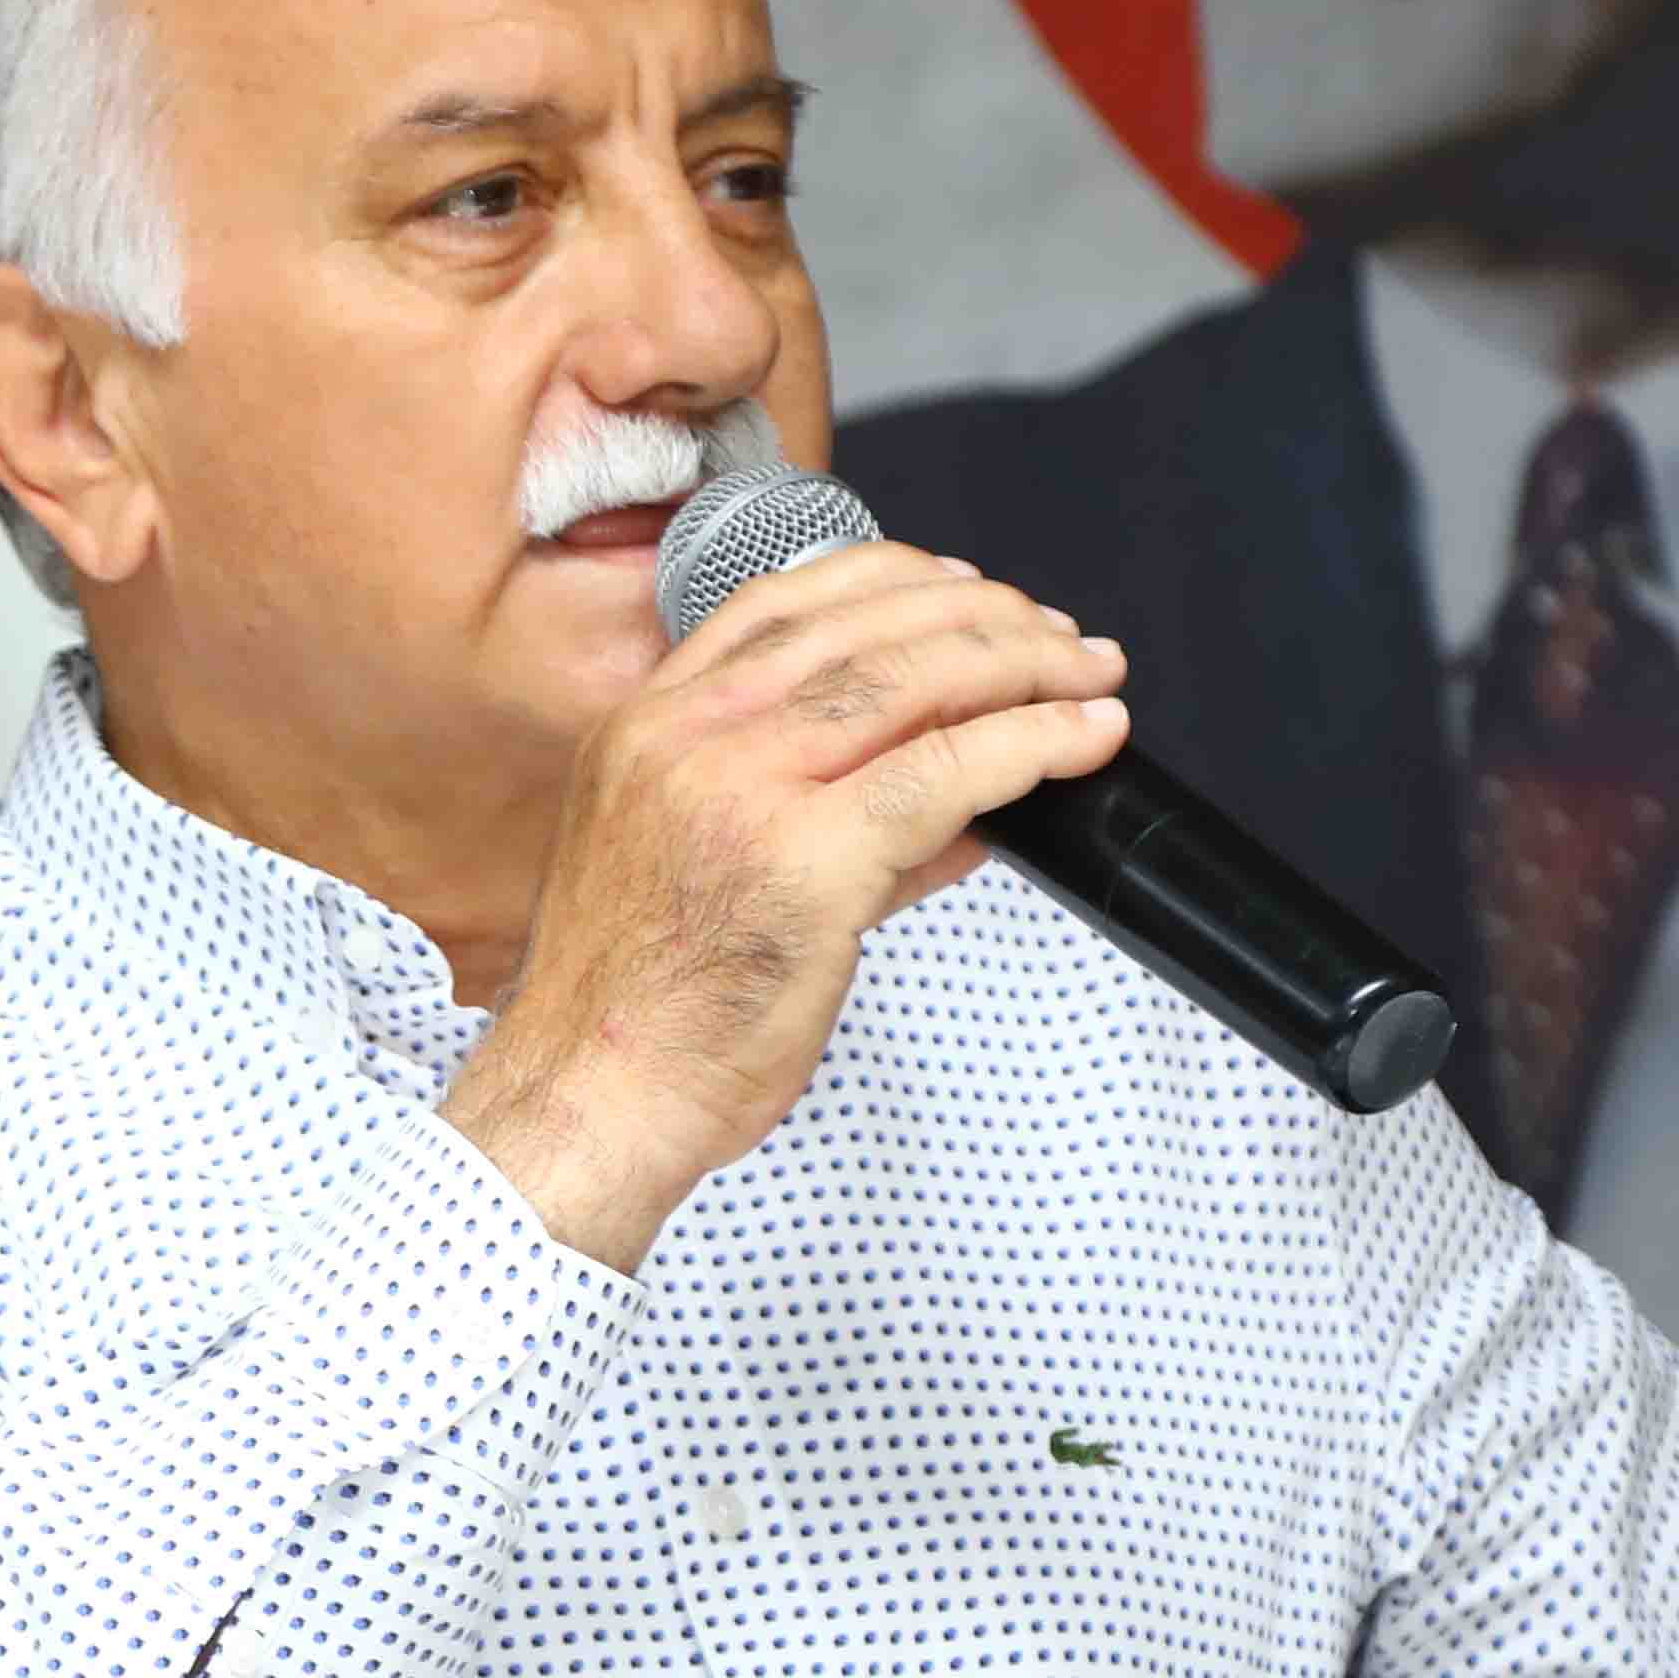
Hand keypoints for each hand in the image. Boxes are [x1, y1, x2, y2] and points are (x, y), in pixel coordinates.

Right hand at [445, 543, 1127, 1265]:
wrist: (589, 1098)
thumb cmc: (641, 1014)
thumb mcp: (698, 875)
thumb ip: (826, 820)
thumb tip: (956, 804)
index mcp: (643, 727)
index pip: (780, 602)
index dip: (890, 579)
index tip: (960, 586)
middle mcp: (684, 736)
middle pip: (862, 627)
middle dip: (982, 618)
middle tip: (1057, 638)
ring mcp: (740, 788)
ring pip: (911, 680)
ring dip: (1022, 667)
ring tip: (1089, 676)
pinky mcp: (804, 857)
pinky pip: (944, 772)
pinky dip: (1030, 744)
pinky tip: (1083, 739)